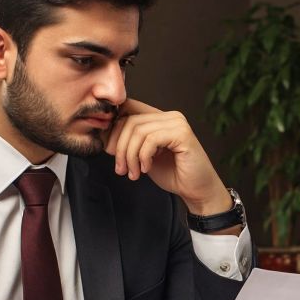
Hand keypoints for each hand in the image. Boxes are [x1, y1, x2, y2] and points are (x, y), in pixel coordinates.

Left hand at [106, 99, 231, 214]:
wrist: (196, 190)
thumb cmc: (172, 174)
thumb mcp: (142, 156)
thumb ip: (129, 143)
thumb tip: (103, 136)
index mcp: (159, 117)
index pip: (127, 109)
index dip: (113, 129)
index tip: (110, 152)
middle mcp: (169, 116)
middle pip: (130, 121)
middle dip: (120, 147)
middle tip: (120, 168)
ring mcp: (177, 123)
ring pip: (138, 131)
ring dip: (130, 155)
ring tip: (132, 173)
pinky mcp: (183, 134)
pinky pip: (151, 140)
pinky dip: (143, 156)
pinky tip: (145, 169)